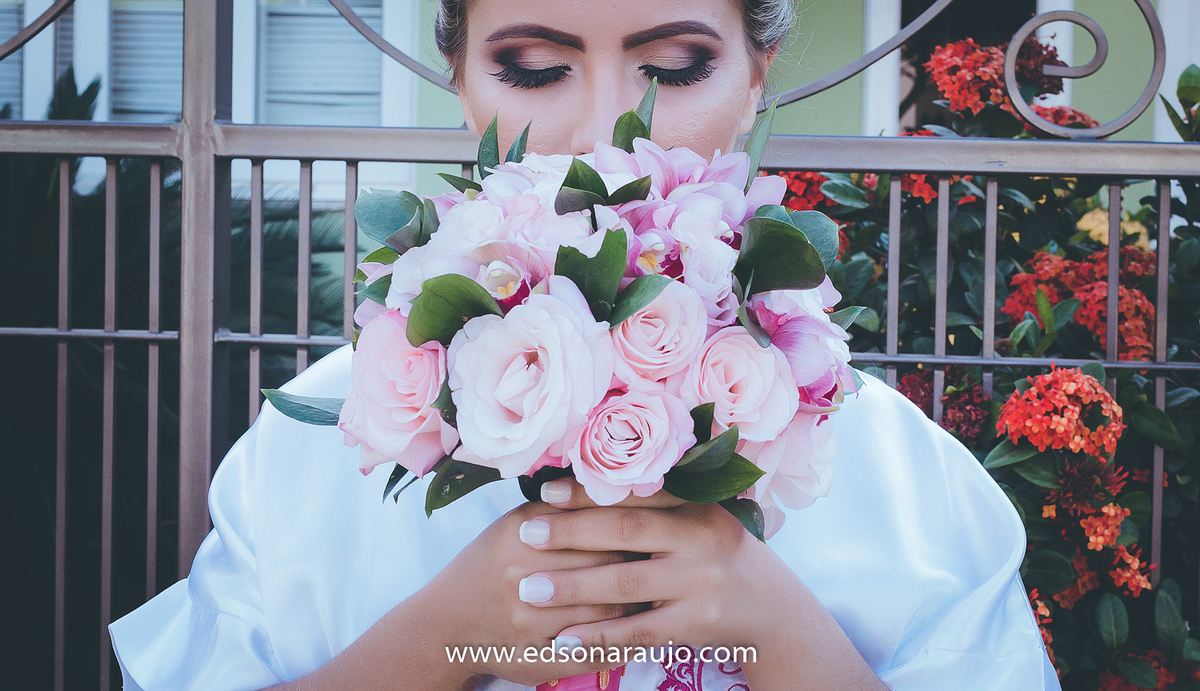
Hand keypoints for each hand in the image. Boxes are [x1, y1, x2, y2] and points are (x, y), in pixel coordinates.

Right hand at [409, 499, 646, 686]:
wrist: (445, 624)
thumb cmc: (489, 566)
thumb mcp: (514, 525)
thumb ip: (560, 506)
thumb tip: (615, 484)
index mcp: (522, 534)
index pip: (597, 525)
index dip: (633, 526)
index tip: (657, 524)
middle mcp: (524, 576)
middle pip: (608, 566)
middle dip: (642, 562)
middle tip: (668, 557)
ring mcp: (532, 622)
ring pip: (610, 612)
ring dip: (641, 603)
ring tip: (660, 591)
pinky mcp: (539, 658)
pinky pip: (597, 651)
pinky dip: (626, 641)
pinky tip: (642, 631)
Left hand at [522, 478, 887, 690]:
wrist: (773, 610)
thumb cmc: (718, 555)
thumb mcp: (700, 521)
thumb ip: (656, 504)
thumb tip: (590, 481)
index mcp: (696, 505)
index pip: (635, 492)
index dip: (589, 490)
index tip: (545, 491)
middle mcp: (700, 539)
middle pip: (625, 531)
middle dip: (570, 532)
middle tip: (525, 534)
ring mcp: (699, 583)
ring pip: (625, 583)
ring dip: (572, 586)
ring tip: (528, 589)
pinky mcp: (695, 624)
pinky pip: (637, 631)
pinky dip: (598, 636)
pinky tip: (564, 637)